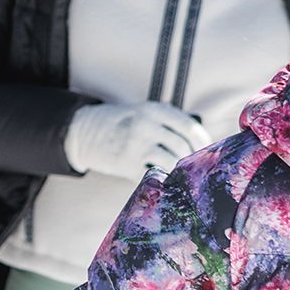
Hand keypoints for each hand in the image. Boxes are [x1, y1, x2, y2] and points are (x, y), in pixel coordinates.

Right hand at [63, 101, 209, 180]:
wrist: (84, 132)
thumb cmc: (121, 123)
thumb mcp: (143, 112)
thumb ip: (168, 122)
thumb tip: (199, 142)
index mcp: (153, 110)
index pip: (189, 127)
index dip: (202, 142)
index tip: (205, 151)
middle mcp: (146, 126)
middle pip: (182, 146)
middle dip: (191, 159)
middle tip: (194, 166)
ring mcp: (136, 146)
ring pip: (171, 162)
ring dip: (179, 170)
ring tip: (181, 173)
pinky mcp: (127, 165)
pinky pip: (154, 175)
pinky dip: (163, 179)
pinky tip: (165, 179)